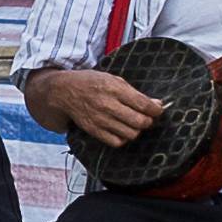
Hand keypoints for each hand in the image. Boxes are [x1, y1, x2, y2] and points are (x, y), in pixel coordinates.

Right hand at [41, 65, 163, 149]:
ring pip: (131, 134)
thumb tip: (156, 105)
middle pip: (140, 122)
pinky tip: (121, 129)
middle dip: (148, 120)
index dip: (156, 110)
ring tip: (133, 123)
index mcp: (114, 89)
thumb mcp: (113, 79)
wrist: (63, 91)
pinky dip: (124, 138)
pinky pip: (117, 142)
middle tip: (146, 117)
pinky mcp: (94, 130)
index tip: (157, 109)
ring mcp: (100, 119)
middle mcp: (107, 105)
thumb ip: (134, 93)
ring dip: (136, 130)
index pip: (144, 105)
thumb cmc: (90, 83)